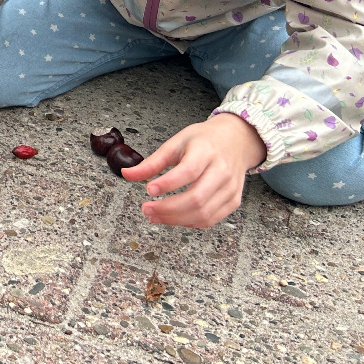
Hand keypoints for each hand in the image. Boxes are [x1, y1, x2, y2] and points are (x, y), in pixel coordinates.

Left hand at [125, 113, 266, 227]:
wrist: (235, 141)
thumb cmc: (204, 140)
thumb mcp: (176, 143)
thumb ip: (153, 162)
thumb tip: (127, 175)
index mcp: (206, 151)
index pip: (188, 171)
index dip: (168, 183)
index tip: (149, 190)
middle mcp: (221, 171)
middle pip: (196, 198)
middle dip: (168, 209)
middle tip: (146, 209)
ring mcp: (230, 188)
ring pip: (204, 213)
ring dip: (176, 220)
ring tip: (155, 216)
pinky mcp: (233, 201)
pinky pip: (211, 219)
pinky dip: (190, 222)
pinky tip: (174, 218)